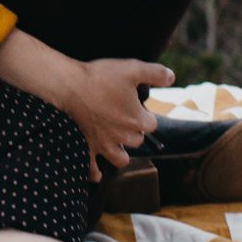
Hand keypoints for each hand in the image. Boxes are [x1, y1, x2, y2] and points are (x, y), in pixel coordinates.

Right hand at [53, 57, 168, 180]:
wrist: (69, 86)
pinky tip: (98, 173)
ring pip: (121, 158)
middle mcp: (124, 136)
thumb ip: (155, 73)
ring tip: (116, 141)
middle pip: (137, 140)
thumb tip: (171, 77)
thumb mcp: (132, 68)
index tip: (134, 104)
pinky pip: (93, 169)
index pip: (152, 123)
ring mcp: (105, 145)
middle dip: (133, 130)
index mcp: (137, 120)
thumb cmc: (100, 77)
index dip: (145, 113)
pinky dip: (96, 173)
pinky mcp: (87, 148)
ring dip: (121, 152)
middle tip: (121, 116)